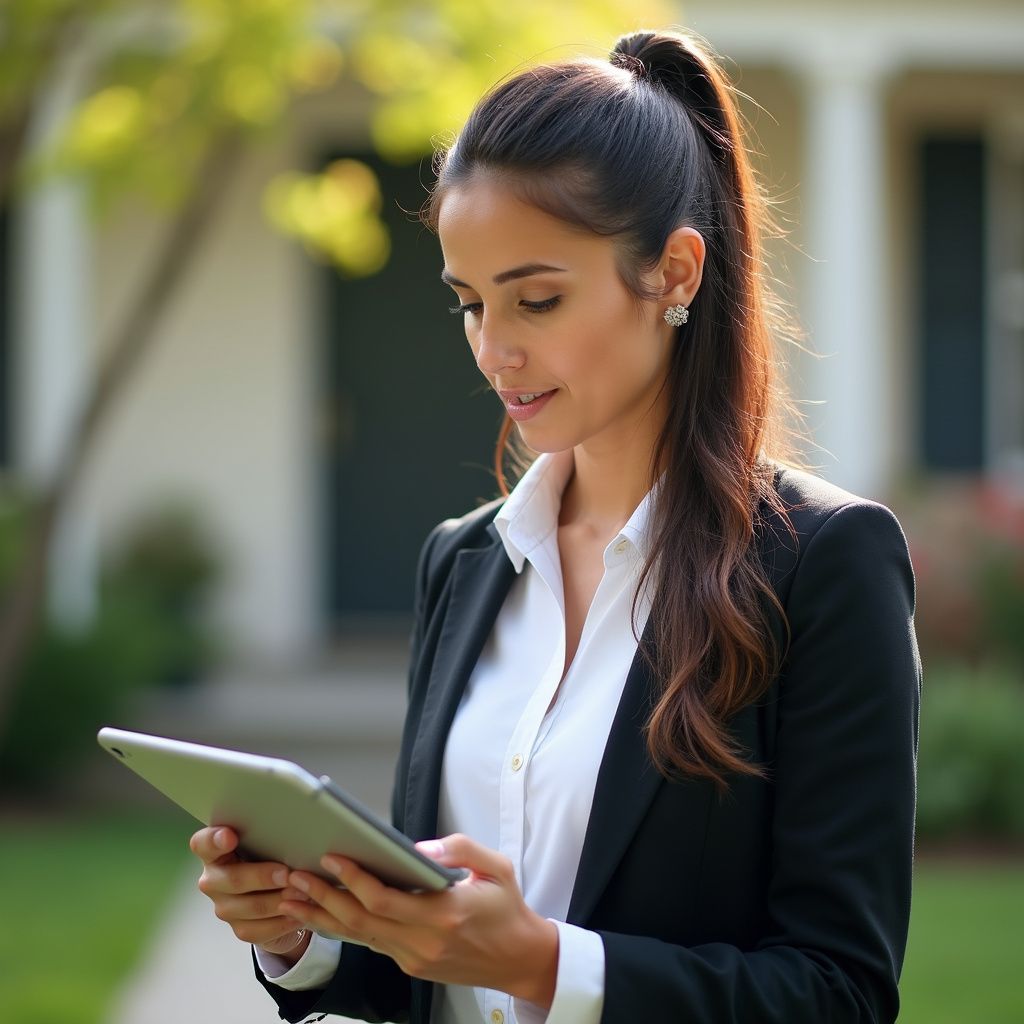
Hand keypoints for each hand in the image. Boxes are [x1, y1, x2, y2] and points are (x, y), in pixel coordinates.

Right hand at [189, 826, 312, 961]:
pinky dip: (281, 922)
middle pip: (232, 880)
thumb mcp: (266, 841)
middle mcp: (213, 880)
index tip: (230, 836)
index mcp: (214, 852)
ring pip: (250, 907)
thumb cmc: (269, 855)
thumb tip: (295, 828)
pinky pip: (259, 929)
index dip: (214, 840)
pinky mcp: (239, 928)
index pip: (203, 843)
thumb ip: (268, 835)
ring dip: (278, 901)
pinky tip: (298, 913)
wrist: (275, 891)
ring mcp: (224, 906)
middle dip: (262, 877)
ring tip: (302, 893)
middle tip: (286, 874)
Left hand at [280, 833, 557, 1006]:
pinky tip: (325, 914)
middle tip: (295, 876)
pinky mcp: (412, 965)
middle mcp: (424, 942)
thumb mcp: (496, 867)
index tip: (331, 858)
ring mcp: (415, 958)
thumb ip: (459, 849)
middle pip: (361, 921)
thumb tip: (420, 847)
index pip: (384, 900)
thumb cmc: (508, 909)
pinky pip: (372, 944)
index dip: (353, 879)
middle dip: (323, 898)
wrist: (520, 959)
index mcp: (444, 915)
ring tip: (293, 898)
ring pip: (359, 936)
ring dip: (324, 916)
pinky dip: (344, 928)